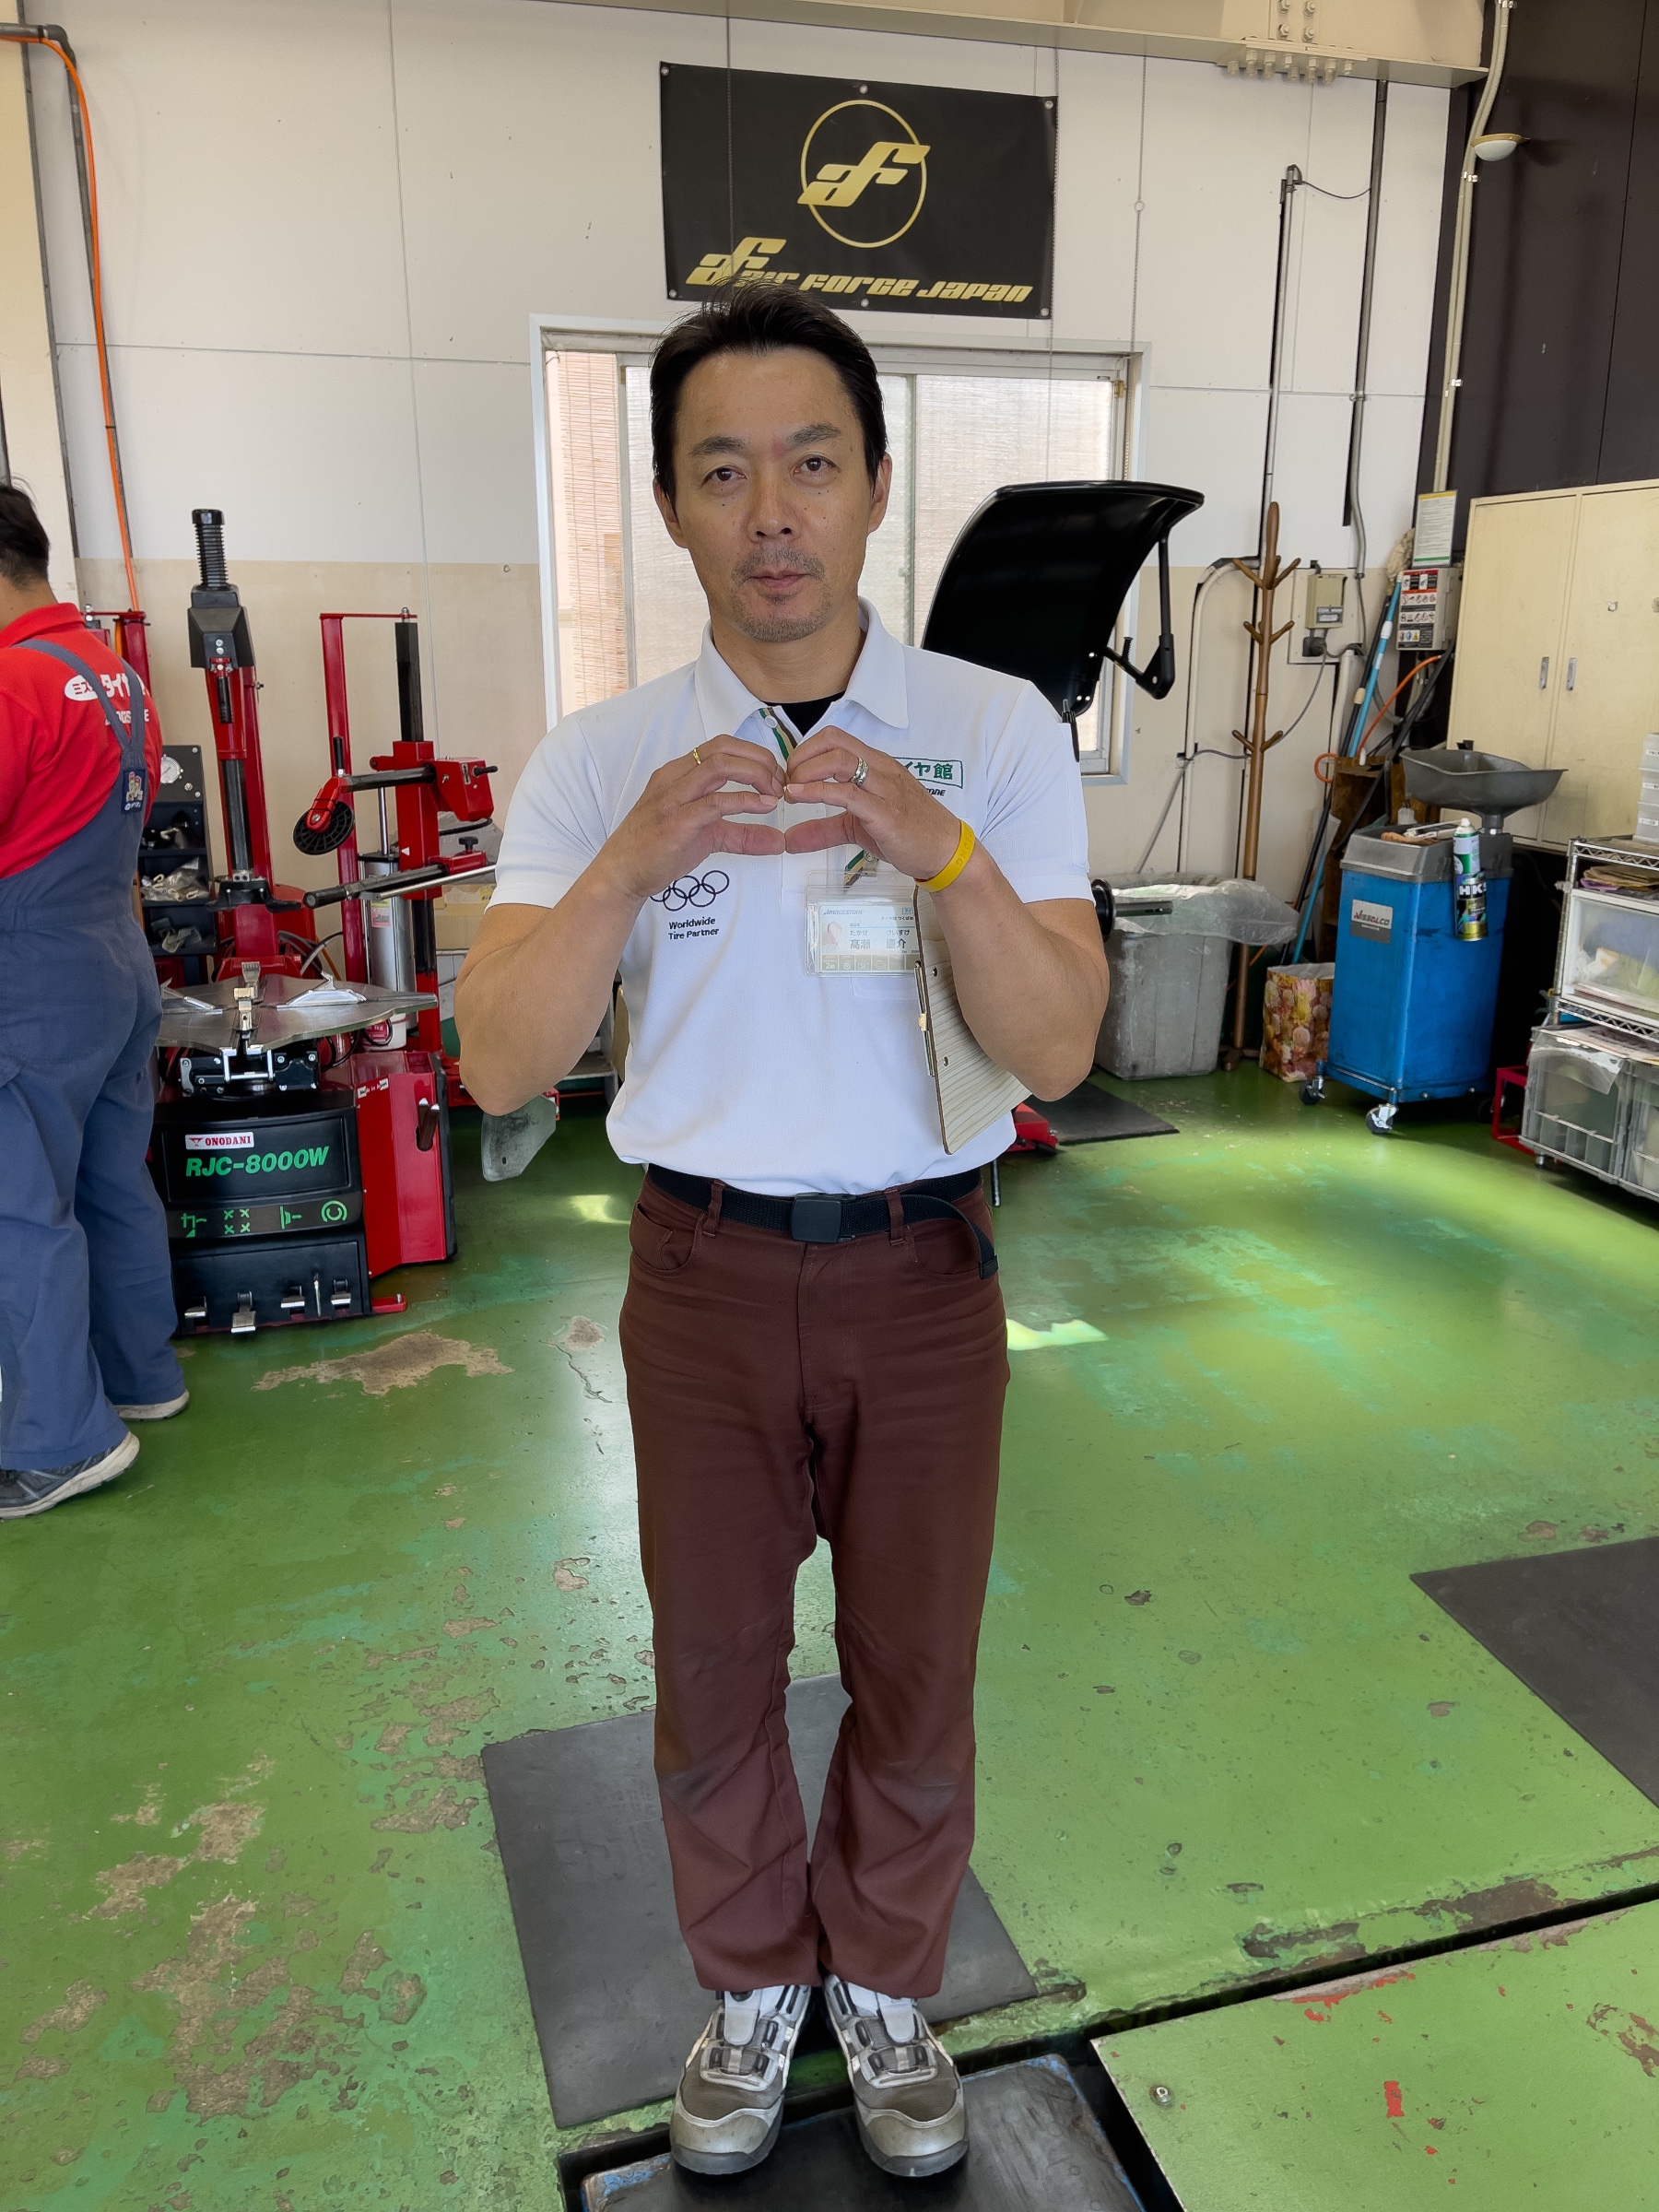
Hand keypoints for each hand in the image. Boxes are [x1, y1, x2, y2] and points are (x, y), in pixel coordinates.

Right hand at [596, 735, 784, 902]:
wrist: (622, 873)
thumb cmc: (658, 849)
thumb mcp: (708, 837)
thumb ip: (743, 835)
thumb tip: (778, 841)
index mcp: (679, 773)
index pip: (722, 745)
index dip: (755, 754)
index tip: (776, 775)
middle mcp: (675, 778)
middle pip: (724, 748)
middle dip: (760, 759)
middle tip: (781, 783)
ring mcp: (673, 798)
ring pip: (719, 765)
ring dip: (755, 774)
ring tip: (775, 792)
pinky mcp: (676, 821)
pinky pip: (714, 802)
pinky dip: (744, 801)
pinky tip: (764, 807)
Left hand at [781, 728, 960, 879]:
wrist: (944, 852)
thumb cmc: (908, 833)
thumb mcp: (857, 829)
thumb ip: (823, 830)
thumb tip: (790, 839)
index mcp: (875, 765)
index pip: (834, 739)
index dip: (805, 750)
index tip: (790, 774)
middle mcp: (879, 769)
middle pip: (833, 741)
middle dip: (801, 757)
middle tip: (787, 781)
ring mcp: (884, 789)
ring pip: (839, 760)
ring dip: (806, 771)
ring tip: (790, 790)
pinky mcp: (885, 813)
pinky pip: (848, 793)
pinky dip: (817, 792)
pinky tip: (799, 797)